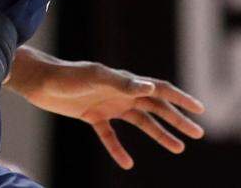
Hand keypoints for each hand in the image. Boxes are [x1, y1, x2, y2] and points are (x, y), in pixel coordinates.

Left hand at [7, 50, 204, 168]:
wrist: (40, 81)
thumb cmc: (68, 76)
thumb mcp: (96, 78)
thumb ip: (122, 83)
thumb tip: (150, 87)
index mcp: (126, 81)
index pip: (159, 90)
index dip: (180, 99)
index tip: (200, 110)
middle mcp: (121, 92)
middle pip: (156, 108)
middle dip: (177, 120)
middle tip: (197, 133)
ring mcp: (108, 105)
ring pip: (140, 122)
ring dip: (159, 134)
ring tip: (178, 149)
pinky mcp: (92, 116)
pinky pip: (110, 136)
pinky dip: (118, 149)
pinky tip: (127, 164)